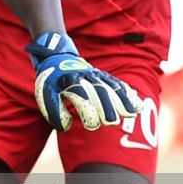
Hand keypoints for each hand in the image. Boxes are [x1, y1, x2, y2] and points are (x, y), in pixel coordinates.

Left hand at [26, 32, 142, 131]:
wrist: (57, 57)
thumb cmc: (52, 81)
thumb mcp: (45, 93)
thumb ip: (53, 110)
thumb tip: (66, 126)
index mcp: (69, 80)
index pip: (80, 94)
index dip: (87, 110)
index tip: (91, 125)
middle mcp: (85, 76)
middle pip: (99, 91)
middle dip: (107, 107)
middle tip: (112, 123)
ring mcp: (96, 75)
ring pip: (112, 87)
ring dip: (123, 100)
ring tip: (132, 113)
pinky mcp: (104, 77)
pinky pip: (117, 84)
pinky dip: (128, 94)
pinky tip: (137, 105)